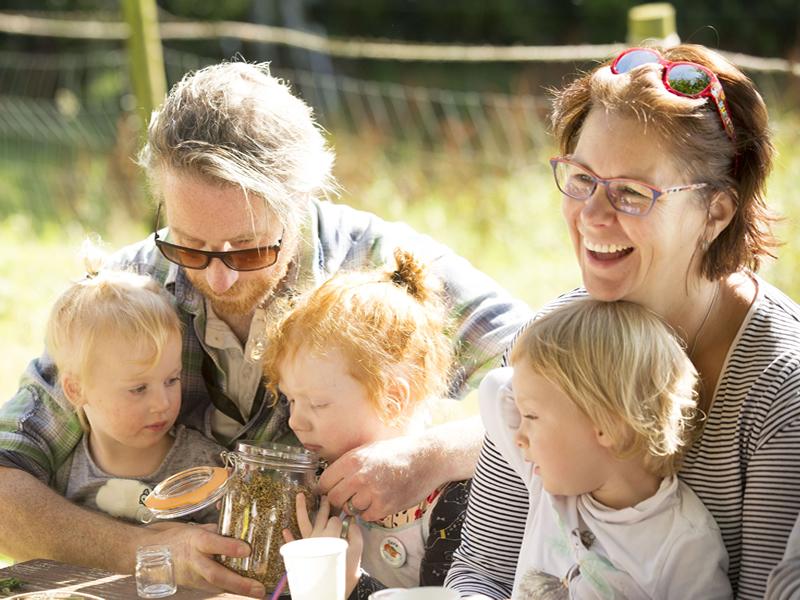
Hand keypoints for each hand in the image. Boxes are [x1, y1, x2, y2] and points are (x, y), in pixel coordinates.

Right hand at [146, 522, 264, 596]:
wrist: (146, 554)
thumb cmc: (173, 537)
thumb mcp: (194, 529)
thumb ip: (215, 531)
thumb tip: (236, 528)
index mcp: (195, 541)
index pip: (213, 544)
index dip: (230, 547)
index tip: (247, 549)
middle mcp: (194, 561)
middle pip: (216, 574)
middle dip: (238, 582)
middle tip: (258, 588)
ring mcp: (193, 576)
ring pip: (217, 586)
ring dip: (238, 590)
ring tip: (258, 592)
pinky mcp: (193, 585)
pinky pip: (214, 588)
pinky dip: (230, 588)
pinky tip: (246, 589)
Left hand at [283, 494, 362, 597]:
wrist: (331, 594)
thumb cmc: (346, 576)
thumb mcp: (357, 555)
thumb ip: (356, 537)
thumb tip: (352, 523)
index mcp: (331, 535)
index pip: (335, 519)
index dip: (341, 516)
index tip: (345, 514)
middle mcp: (317, 537)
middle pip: (320, 516)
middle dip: (323, 505)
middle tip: (325, 495)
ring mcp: (307, 544)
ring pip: (303, 522)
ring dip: (301, 508)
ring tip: (299, 496)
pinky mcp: (300, 554)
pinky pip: (292, 543)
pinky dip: (289, 537)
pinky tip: (285, 530)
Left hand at [317, 435, 434, 520]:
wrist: (426, 458)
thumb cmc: (398, 451)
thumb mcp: (369, 449)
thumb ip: (349, 463)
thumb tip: (331, 478)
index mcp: (352, 460)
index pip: (324, 482)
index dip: (326, 487)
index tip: (330, 489)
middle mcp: (359, 477)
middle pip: (333, 499)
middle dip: (339, 499)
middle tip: (348, 495)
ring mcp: (371, 494)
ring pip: (350, 509)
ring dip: (357, 505)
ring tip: (369, 494)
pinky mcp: (384, 507)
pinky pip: (366, 516)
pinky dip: (370, 512)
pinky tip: (379, 500)